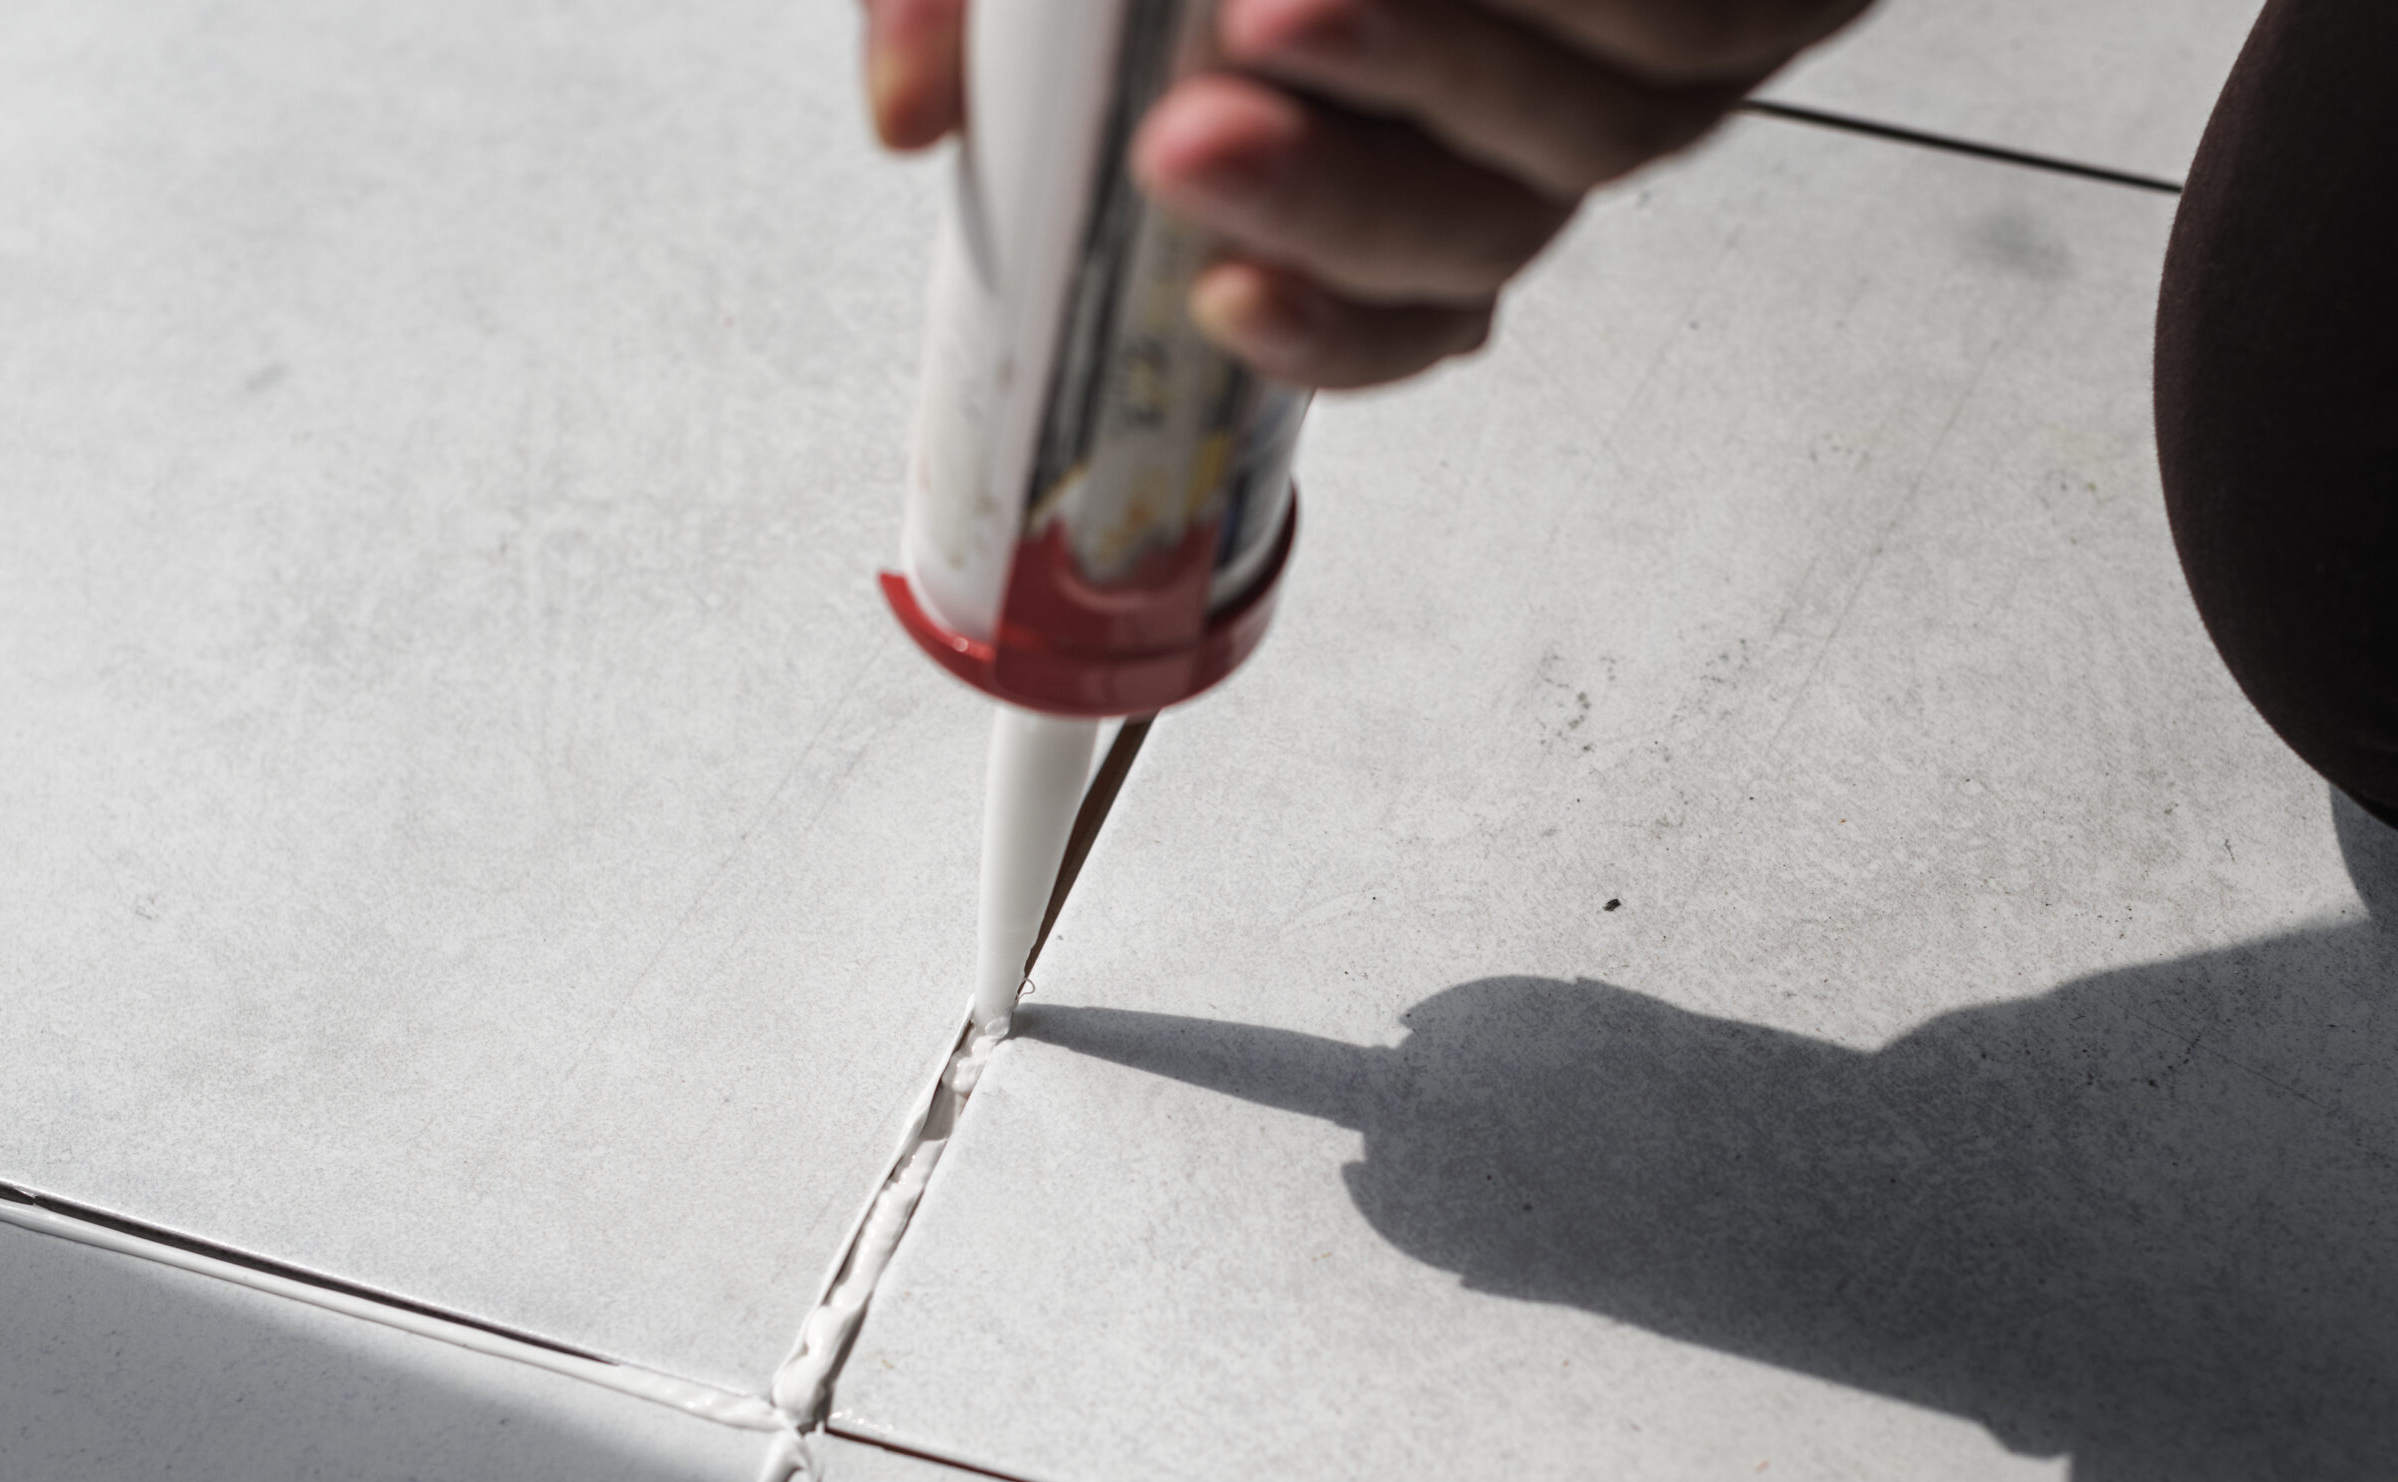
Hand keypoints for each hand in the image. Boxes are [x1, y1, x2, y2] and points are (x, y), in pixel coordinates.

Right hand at [862, 0, 1872, 387]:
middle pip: (1468, 245)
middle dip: (1330, 205)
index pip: (1387, 312)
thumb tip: (903, 117)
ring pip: (1586, 140)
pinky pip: (1687, 18)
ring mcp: (1667, 48)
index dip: (1313, 338)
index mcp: (1410, 134)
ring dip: (1432, 71)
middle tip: (1196, 132)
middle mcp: (1538, 118)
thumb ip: (981, 3)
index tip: (1218, 304)